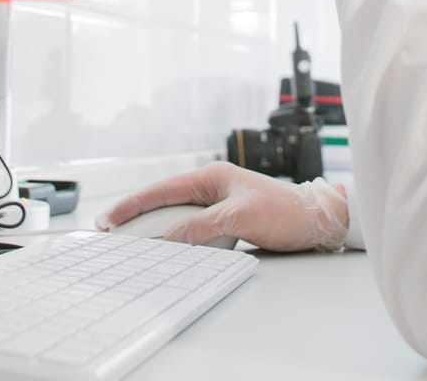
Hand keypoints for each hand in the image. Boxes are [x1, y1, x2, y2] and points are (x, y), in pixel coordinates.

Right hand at [95, 161, 348, 252]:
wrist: (318, 220)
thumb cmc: (285, 211)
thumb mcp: (240, 218)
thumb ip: (202, 226)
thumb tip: (169, 237)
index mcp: (211, 176)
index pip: (161, 190)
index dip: (133, 205)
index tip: (109, 220)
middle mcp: (211, 187)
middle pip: (163, 202)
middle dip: (137, 217)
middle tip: (110, 234)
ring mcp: (217, 203)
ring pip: (176, 216)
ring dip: (156, 229)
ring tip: (131, 244)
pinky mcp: (225, 220)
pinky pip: (191, 228)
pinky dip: (176, 238)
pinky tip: (166, 250)